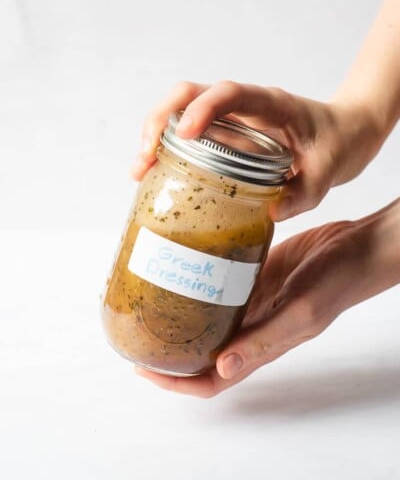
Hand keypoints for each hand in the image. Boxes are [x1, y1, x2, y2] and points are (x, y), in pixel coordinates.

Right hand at [132, 81, 382, 219]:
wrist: (340, 134)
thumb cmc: (334, 143)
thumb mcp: (327, 170)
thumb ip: (305, 192)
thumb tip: (271, 214)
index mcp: (269, 103)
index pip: (229, 93)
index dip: (202, 108)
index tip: (184, 135)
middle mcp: (243, 106)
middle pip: (188, 94)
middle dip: (160, 121)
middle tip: (145, 157)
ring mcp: (230, 120)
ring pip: (181, 112)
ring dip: (155, 137)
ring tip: (140, 171)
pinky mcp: (224, 137)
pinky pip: (189, 136)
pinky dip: (168, 151)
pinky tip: (157, 174)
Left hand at [135, 198, 399, 396]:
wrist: (352, 248)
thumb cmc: (336, 282)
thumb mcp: (301, 313)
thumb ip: (264, 341)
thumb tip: (221, 369)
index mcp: (261, 347)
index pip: (211, 380)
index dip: (177, 382)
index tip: (144, 368)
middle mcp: (250, 329)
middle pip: (202, 351)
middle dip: (169, 348)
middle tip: (137, 329)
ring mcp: (250, 302)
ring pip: (208, 318)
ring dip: (181, 314)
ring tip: (150, 297)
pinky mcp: (253, 277)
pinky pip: (221, 286)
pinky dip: (200, 284)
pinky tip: (182, 268)